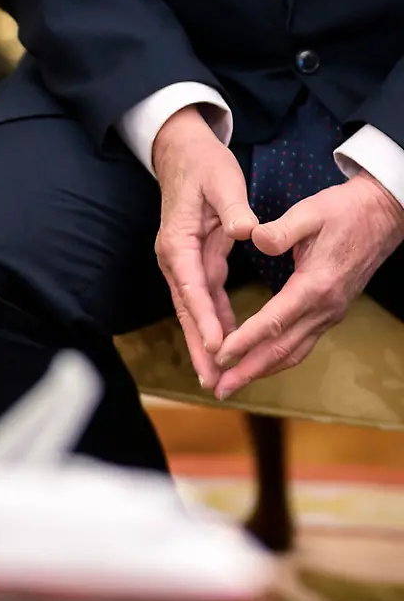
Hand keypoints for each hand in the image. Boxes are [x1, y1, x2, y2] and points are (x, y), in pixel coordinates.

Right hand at [152, 107, 259, 389]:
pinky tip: (226, 344)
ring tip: (218, 376)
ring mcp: (183, 261)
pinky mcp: (194, 261)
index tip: (216, 347)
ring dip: (206, 342)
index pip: (193, 286)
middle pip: (187, 308)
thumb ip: (234, 208)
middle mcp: (174, 257)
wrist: (182, 151)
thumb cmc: (203, 164)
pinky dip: (214, 322)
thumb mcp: (222, 181)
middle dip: (199, 346)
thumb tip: (247, 231)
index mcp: (178, 241)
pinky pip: (205, 298)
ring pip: (195, 308)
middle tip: (212, 380)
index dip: (205, 318)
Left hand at [212, 171, 403, 399]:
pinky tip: (260, 362)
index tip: (220, 356)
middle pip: (282, 349)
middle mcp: (324, 308)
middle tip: (218, 388)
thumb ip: (280, 230)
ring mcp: (330, 313)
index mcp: (316, 285)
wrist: (382, 217)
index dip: (245, 341)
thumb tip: (254, 239)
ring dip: (261, 370)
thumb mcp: (310, 212)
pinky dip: (278, 358)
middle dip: (248, 371)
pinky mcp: (330, 312)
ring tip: (232, 383)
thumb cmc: (344, 211)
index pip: (274, 321)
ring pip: (293, 352)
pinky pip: (302, 344)